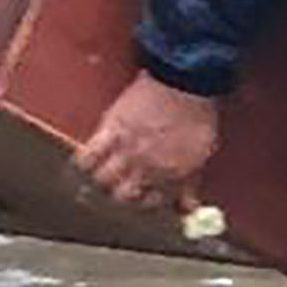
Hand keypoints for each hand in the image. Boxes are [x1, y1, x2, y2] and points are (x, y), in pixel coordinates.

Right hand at [72, 70, 218, 213]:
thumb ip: (190, 182)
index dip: (148, 201)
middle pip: (123, 195)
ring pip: (104, 179)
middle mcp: (147, 167)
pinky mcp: (110, 130)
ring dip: (103, 180)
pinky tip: (85, 163)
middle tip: (122, 187)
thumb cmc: (196, 112)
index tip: (146, 196)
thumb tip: (188, 205)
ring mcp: (127, 150)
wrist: (184, 81)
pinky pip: (89, 155)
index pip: (152, 202)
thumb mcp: (202, 153)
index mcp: (170, 175)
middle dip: (122, 194)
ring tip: (103, 177)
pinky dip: (84, 162)